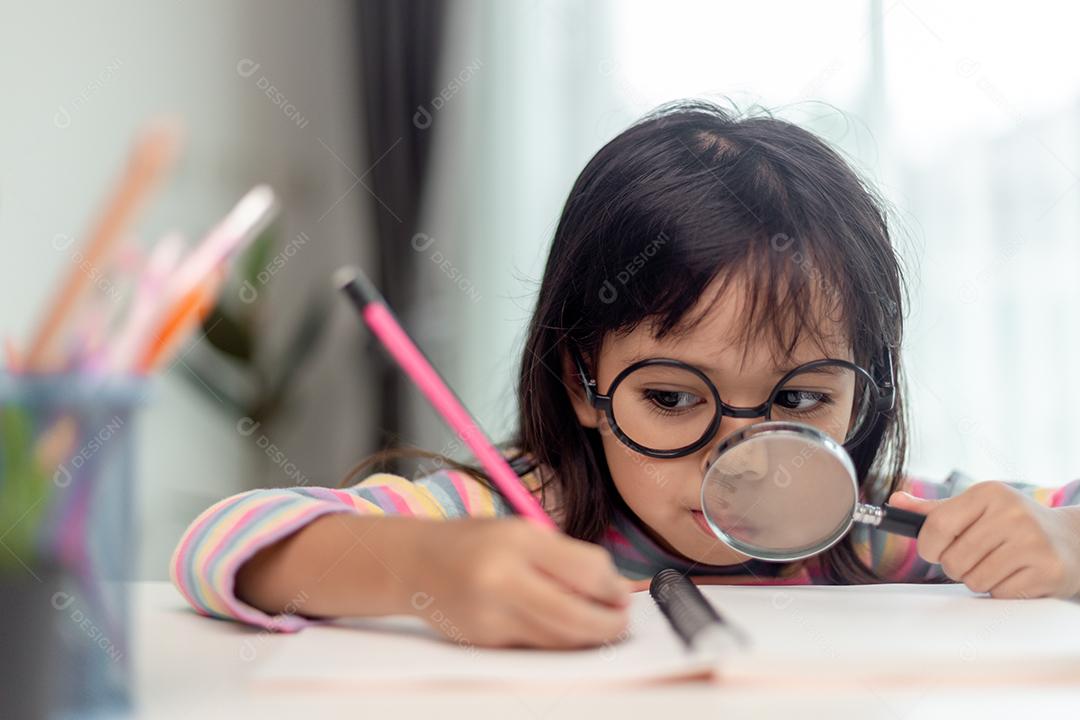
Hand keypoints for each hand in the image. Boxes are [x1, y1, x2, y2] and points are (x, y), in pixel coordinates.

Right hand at [403, 518, 632, 648]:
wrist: (415, 564)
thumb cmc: (475, 542)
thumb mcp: (522, 532)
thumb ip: (567, 557)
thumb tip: (615, 587)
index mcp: (517, 541)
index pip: (585, 570)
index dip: (613, 587)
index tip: (622, 592)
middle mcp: (503, 580)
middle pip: (576, 616)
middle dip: (609, 624)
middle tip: (622, 621)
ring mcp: (492, 616)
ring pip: (559, 640)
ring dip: (589, 638)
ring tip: (601, 626)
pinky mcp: (485, 641)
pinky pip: (535, 647)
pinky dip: (558, 641)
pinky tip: (566, 630)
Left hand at [889, 482, 1079, 598]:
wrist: (1072, 540)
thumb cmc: (1014, 523)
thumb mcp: (977, 508)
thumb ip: (934, 509)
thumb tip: (895, 502)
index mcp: (989, 494)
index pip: (937, 525)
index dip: (928, 545)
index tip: (933, 550)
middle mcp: (1012, 514)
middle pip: (953, 560)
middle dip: (956, 566)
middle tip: (974, 557)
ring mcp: (1032, 543)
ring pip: (974, 580)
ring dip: (979, 579)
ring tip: (997, 564)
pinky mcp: (1047, 571)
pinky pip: (999, 594)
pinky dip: (1001, 591)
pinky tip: (1015, 575)